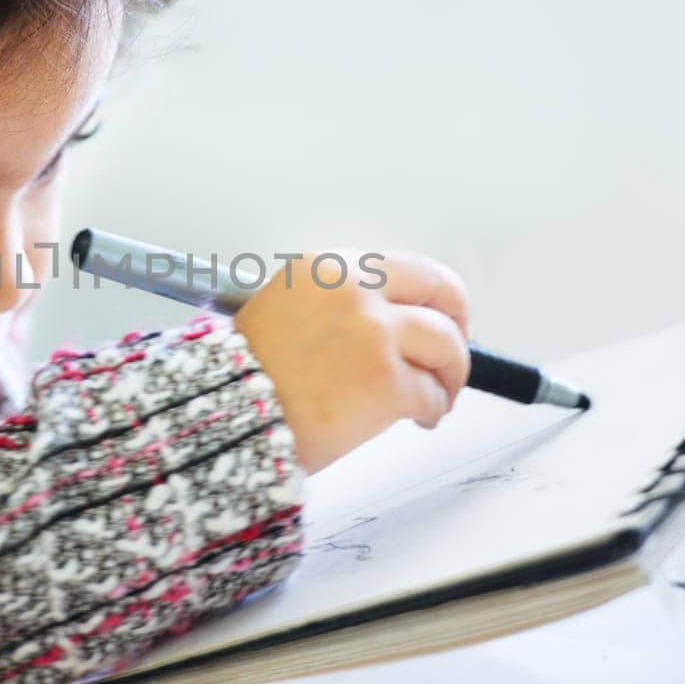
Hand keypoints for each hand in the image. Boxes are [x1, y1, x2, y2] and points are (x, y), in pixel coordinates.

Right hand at [232, 248, 470, 475]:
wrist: (227, 417)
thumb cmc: (245, 376)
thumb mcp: (284, 309)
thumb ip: (337, 305)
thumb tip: (385, 320)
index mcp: (328, 269)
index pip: (408, 267)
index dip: (435, 293)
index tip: (441, 310)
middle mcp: (355, 293)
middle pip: (440, 294)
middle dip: (457, 325)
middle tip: (454, 350)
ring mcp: (376, 336)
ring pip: (445, 345)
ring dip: (449, 374)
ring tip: (437, 394)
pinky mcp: (387, 382)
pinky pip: (431, 392)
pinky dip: (433, 408)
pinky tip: (420, 417)